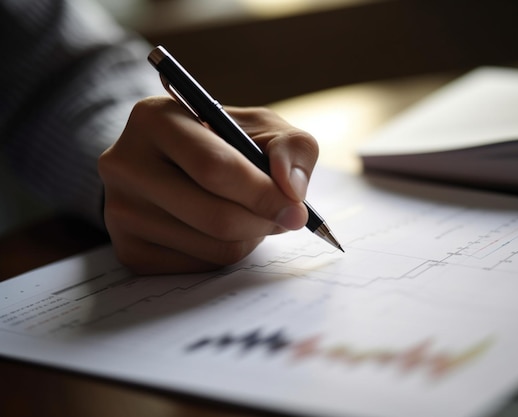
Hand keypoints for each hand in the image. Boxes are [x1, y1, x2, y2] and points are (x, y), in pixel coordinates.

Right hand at [98, 97, 318, 274]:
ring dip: (250, 238)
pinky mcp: (128, 250)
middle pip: (214, 215)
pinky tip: (225, 231)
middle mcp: (124, 163)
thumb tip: (291, 189)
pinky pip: (199, 267)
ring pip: (212, 247)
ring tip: (253, 215)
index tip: (297, 209)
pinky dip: (227, 254)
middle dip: (263, 221)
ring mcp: (120, 211)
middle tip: (287, 218)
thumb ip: (291, 147)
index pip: (214, 167)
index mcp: (154, 119)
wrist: (175, 165)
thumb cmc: (225, 142)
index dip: (263, 193)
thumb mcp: (263, 128)